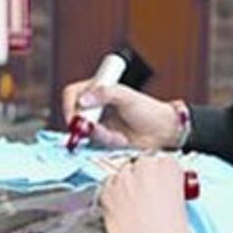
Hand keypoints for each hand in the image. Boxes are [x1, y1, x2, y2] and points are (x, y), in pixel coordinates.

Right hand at [61, 80, 180, 149]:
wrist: (162, 132)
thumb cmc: (149, 110)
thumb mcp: (127, 97)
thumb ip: (105, 93)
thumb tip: (84, 99)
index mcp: (98, 89)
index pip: (72, 94)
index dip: (70, 105)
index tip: (75, 117)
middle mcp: (95, 106)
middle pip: (74, 116)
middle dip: (87, 126)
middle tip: (98, 129)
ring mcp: (98, 123)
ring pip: (85, 132)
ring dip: (101, 135)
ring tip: (117, 134)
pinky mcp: (103, 138)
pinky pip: (95, 143)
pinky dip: (107, 142)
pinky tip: (120, 139)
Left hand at [99, 156, 191, 232]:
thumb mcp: (181, 205)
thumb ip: (170, 189)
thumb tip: (162, 191)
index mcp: (167, 168)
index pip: (163, 160)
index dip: (161, 174)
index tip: (160, 184)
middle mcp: (143, 168)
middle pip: (141, 163)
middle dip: (143, 176)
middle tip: (146, 196)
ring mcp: (122, 180)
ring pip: (122, 173)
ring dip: (126, 184)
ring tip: (132, 205)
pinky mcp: (105, 194)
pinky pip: (107, 186)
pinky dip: (112, 194)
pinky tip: (120, 209)